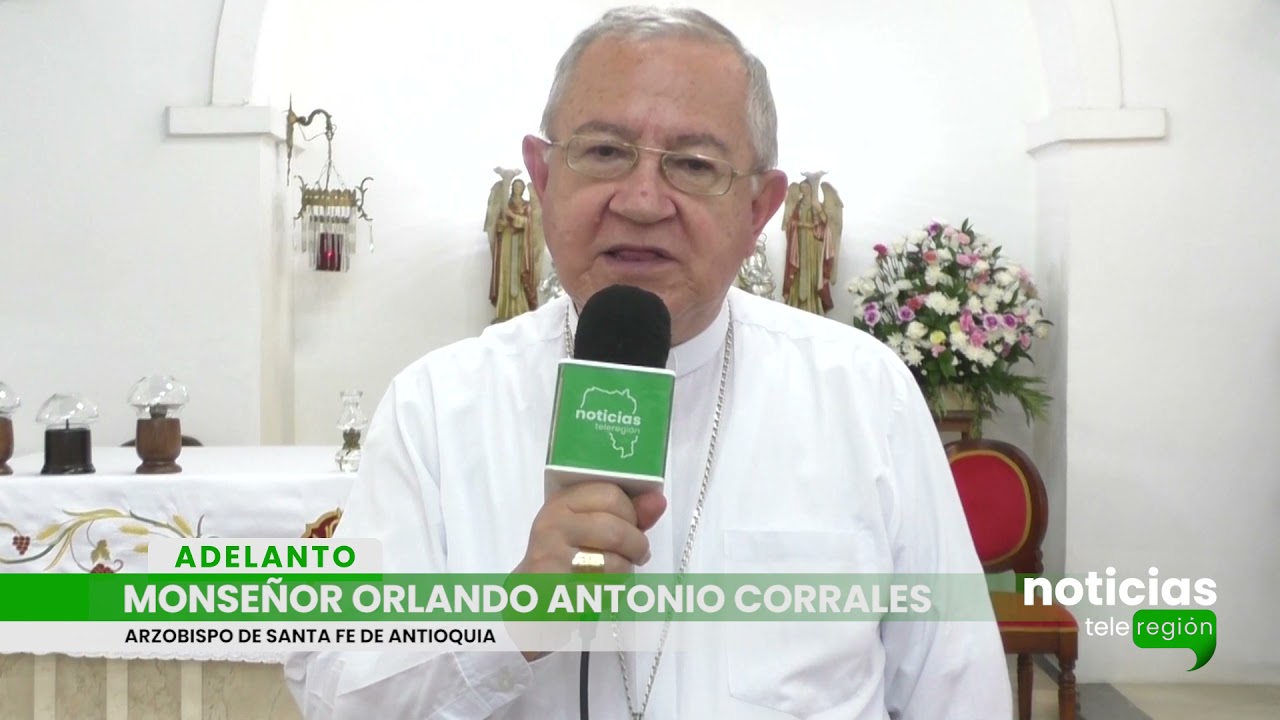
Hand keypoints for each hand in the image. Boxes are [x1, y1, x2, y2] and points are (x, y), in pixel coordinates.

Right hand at [513, 482, 666, 575]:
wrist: (534, 594)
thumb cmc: (570, 557)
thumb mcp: (594, 528)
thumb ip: (628, 514)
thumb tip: (658, 500)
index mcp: (562, 501)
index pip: (610, 493)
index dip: (631, 511)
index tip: (632, 524)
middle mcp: (552, 522)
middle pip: (615, 526)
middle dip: (636, 543)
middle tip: (637, 553)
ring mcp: (551, 554)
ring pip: (613, 558)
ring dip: (627, 568)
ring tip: (621, 570)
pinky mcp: (555, 584)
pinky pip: (600, 585)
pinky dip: (612, 587)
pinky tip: (604, 586)